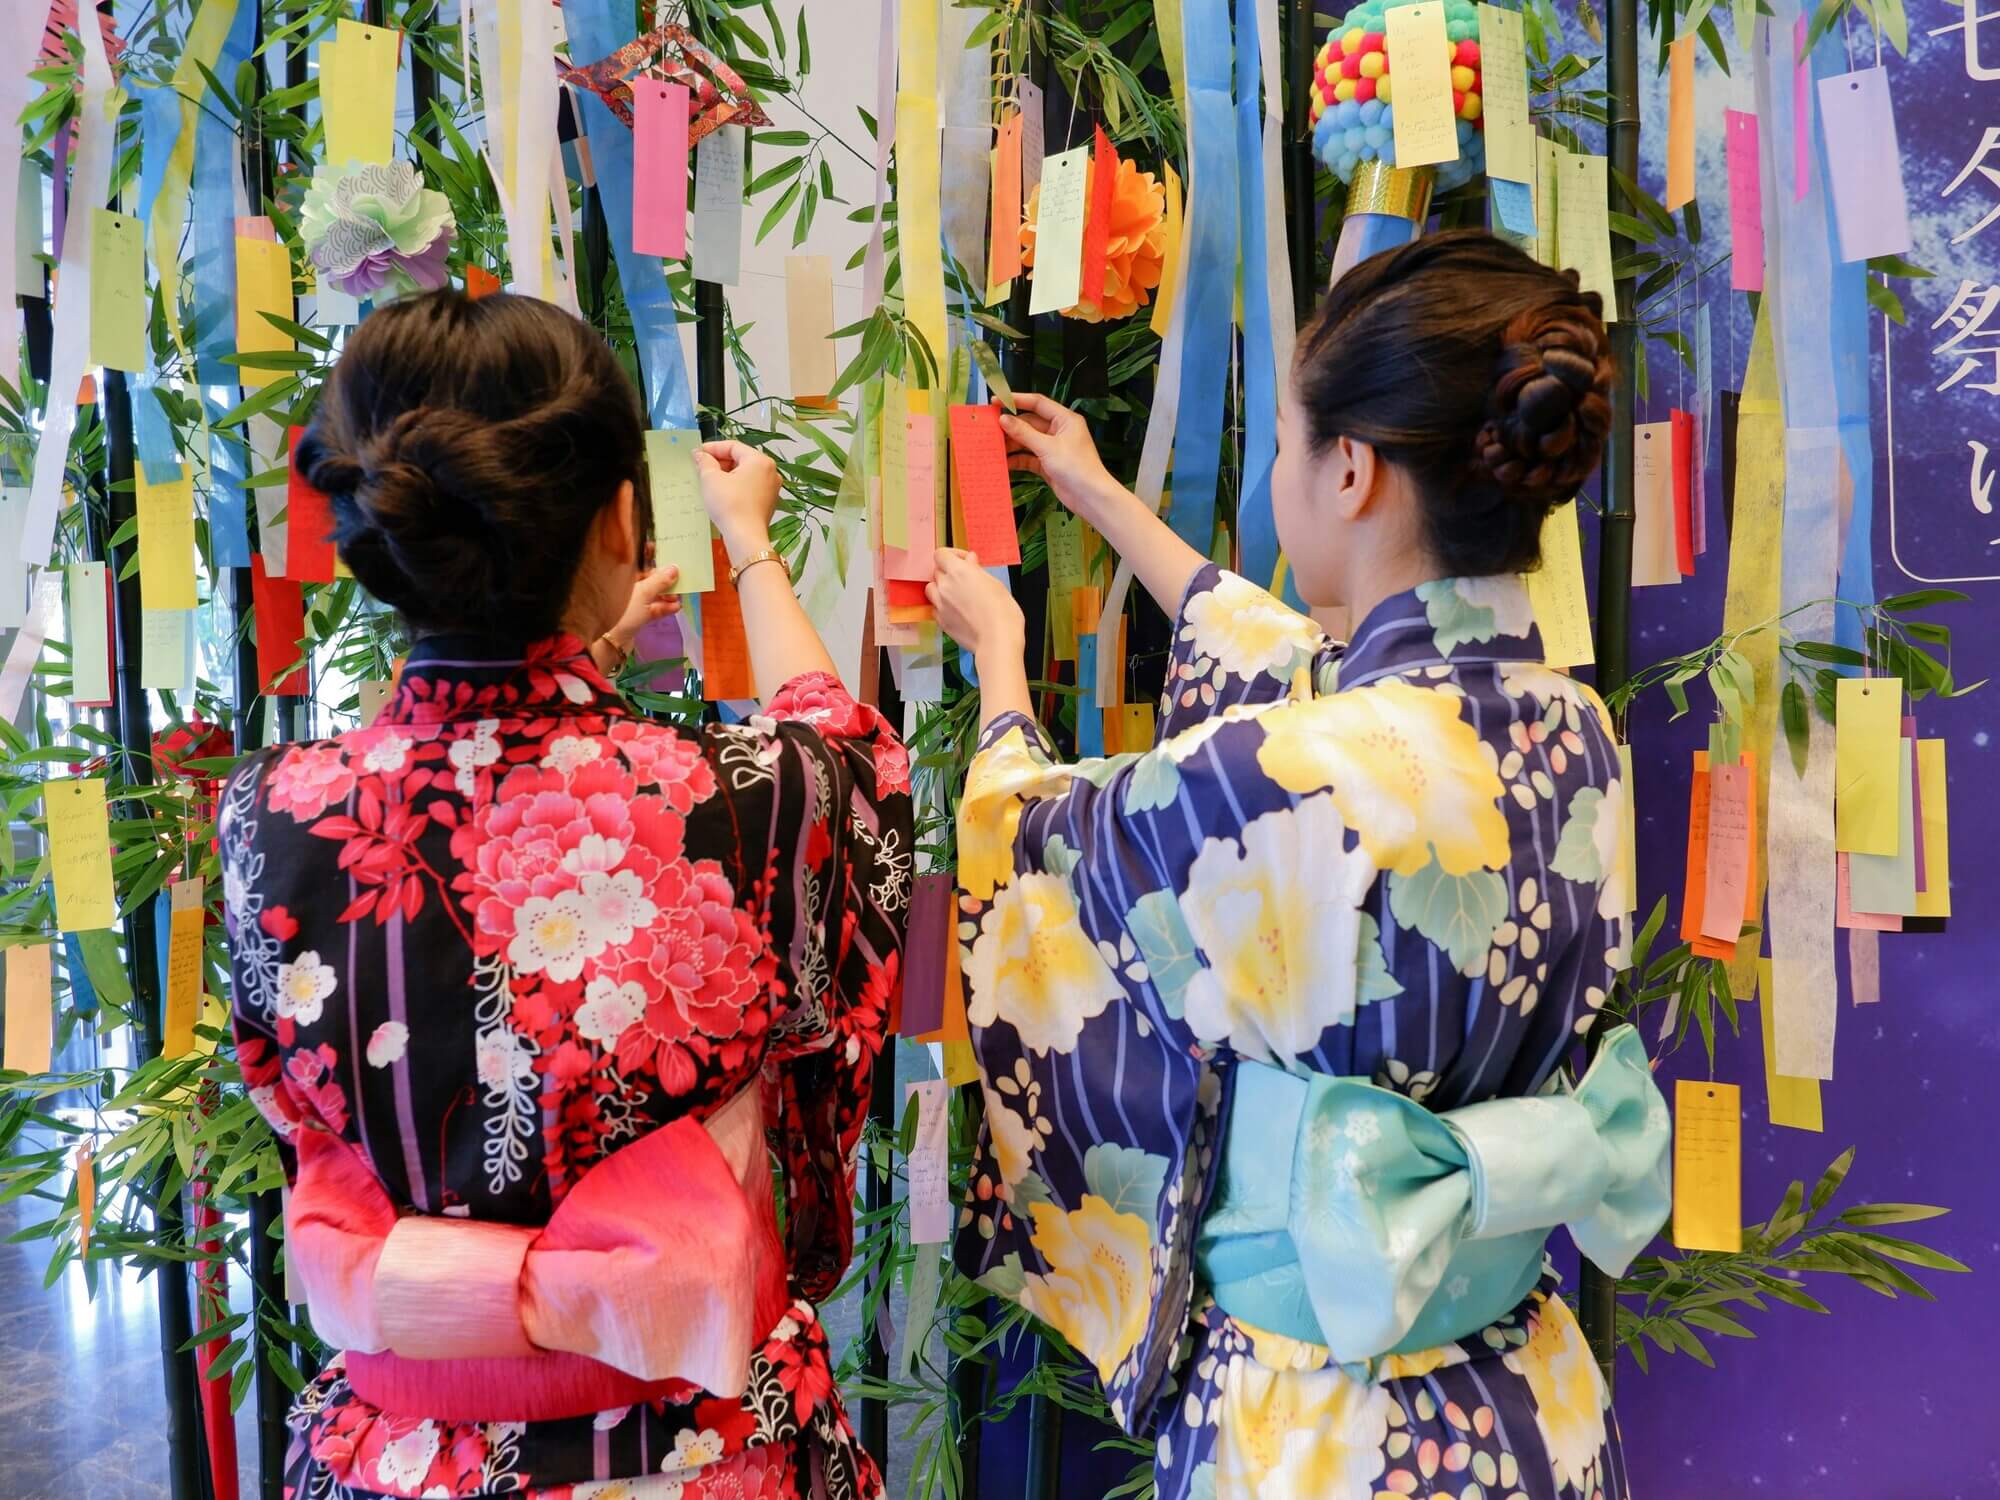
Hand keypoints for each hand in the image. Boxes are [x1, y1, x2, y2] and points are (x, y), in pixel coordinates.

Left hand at [605, 557, 682, 652]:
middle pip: (650, 581)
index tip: (675, 572)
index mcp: (624, 577)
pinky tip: (675, 608)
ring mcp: (632, 603)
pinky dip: (663, 608)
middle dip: (666, 584)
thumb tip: (675, 568)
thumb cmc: (624, 611)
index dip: (660, 569)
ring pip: (652, 596)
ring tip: (678, 599)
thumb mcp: (644, 593)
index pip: (645, 568)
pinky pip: (652, 609)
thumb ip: (660, 580)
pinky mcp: (636, 617)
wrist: (610, 640)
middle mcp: (628, 587)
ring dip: (666, 596)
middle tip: (679, 586)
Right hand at [695, 439, 780, 563]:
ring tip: (709, 480)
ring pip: (745, 474)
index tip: (698, 454)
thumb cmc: (729, 505)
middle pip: (741, 459)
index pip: (733, 446)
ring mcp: (771, 488)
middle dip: (720, 462)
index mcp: (760, 460)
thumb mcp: (711, 479)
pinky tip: (721, 493)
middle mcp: (770, 471)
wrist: (745, 537)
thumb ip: (705, 462)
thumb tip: (700, 454)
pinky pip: (750, 487)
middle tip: (701, 467)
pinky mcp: (768, 502)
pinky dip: (736, 486)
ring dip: (726, 474)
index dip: (713, 448)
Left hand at [927, 548, 1023, 657]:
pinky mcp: (941, 621)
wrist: (997, 640)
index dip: (953, 555)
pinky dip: (942, 606)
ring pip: (931, 589)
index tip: (965, 561)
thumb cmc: (1002, 612)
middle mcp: (945, 586)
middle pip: (937, 571)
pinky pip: (935, 608)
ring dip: (941, 588)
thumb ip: (977, 570)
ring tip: (957, 595)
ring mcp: (940, 604)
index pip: (941, 554)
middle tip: (965, 579)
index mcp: (958, 571)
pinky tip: (957, 610)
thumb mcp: (995, 583)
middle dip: (949, 572)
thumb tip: (969, 561)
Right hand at [997, 392, 1121, 525]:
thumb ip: (1024, 433)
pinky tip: (1004, 462)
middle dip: (1011, 426)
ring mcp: (1053, 448)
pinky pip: (1029, 458)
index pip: (1038, 403)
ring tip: (993, 446)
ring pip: (1028, 441)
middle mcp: (1059, 431)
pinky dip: (1017, 460)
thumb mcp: (1047, 447)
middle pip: (1030, 423)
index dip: (1017, 400)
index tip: (997, 401)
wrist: (1090, 497)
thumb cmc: (1075, 467)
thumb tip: (1004, 420)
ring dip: (1012, 444)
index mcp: (1065, 419)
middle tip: (990, 428)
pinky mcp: (1048, 465)